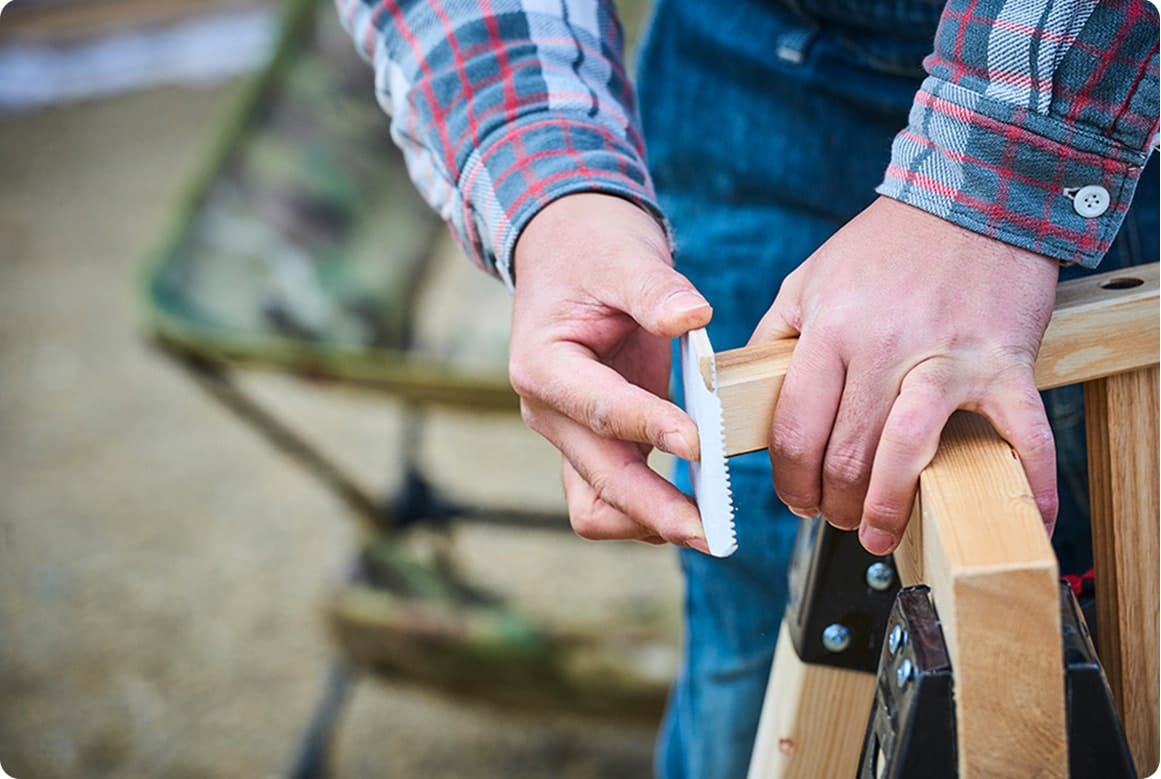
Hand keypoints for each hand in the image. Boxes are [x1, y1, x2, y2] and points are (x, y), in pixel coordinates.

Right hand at [509, 193, 713, 551]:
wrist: (568, 251)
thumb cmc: (593, 252)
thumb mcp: (625, 256)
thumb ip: (657, 289)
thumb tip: (693, 316)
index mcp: (544, 364)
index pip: (599, 408)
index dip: (649, 428)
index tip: (699, 444)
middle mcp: (547, 410)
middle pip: (597, 480)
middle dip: (654, 509)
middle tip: (712, 533)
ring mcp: (567, 433)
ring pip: (597, 505)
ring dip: (648, 520)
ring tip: (708, 528)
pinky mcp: (593, 443)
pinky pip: (614, 496)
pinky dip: (649, 509)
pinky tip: (697, 506)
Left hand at [752, 197, 1059, 554]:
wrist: (974, 197)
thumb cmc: (886, 245)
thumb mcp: (809, 279)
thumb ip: (777, 337)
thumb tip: (742, 391)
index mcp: (830, 329)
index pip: (796, 428)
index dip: (790, 480)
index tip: (796, 499)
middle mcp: (883, 346)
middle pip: (846, 454)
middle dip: (833, 504)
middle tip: (836, 519)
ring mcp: (947, 357)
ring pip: (909, 453)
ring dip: (890, 509)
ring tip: (880, 534)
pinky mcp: (1005, 363)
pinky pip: (1023, 434)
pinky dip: (1029, 484)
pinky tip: (1028, 521)